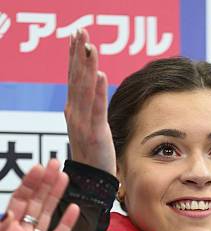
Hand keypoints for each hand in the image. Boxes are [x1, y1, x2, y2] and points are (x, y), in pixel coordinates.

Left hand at [0, 160, 78, 230]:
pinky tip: (73, 209)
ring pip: (47, 216)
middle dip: (44, 184)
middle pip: (35, 204)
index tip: (38, 169)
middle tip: (54, 164)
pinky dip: (67, 224)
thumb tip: (8, 213)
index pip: (18, 202)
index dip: (28, 185)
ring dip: (56, 197)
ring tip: (64, 178)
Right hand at [65, 29, 115, 175]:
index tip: (75, 36)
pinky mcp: (95, 133)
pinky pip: (96, 108)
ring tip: (90, 46)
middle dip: (78, 54)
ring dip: (88, 66)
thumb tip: (94, 91)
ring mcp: (83, 123)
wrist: (90, 182)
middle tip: (81, 30)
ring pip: (84, 89)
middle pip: (76, 79)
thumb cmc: (93, 157)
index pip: (73, 79)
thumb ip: (89, 110)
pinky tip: (100, 73)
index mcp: (73, 112)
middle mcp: (75, 114)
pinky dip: (98, 90)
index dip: (73, 57)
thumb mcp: (88, 129)